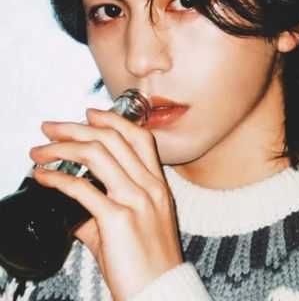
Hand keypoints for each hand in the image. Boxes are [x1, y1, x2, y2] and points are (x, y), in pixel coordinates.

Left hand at [30, 109, 183, 300]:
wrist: (159, 290)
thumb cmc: (148, 259)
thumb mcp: (136, 223)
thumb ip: (106, 205)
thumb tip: (73, 200)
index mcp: (157, 184)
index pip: (139, 137)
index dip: (113, 120)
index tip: (90, 113)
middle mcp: (149, 186)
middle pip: (112, 139)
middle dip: (76, 127)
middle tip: (51, 127)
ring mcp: (136, 200)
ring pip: (97, 155)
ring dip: (62, 148)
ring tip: (40, 151)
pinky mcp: (118, 219)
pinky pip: (82, 189)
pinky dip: (58, 179)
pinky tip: (43, 177)